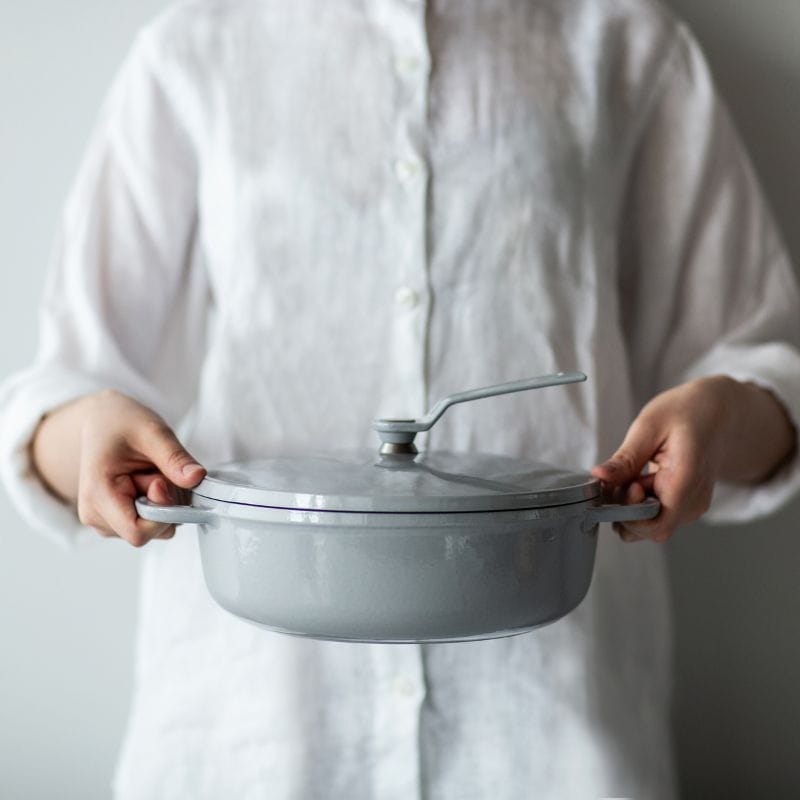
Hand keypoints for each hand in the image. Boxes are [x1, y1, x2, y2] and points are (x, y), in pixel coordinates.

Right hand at [32, 390, 205, 546]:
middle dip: (165, 503)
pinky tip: (148, 480)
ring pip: (155, 529)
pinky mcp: (117, 521)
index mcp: (97, 495)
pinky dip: (161, 504)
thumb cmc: (120, 423)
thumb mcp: (152, 432)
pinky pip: (153, 523)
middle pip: (149, 531)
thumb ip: (175, 458)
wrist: (102, 421)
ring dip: (165, 502)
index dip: (162, 512)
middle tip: (156, 470)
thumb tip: (197, 478)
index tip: (163, 480)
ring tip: (149, 472)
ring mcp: (105, 521)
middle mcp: (95, 515)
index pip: (138, 532)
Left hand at [592, 376, 795, 543]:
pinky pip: (655, 516)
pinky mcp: (685, 506)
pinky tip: (639, 479)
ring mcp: (692, 507)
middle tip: (621, 478)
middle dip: (626, 510)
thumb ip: (625, 458)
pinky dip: (639, 504)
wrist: (719, 414)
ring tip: (632, 475)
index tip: (625, 484)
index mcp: (687, 480)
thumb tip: (599, 477)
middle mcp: (694, 502)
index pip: (657, 524)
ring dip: (631, 507)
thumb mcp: (649, 426)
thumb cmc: (686, 414)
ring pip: (651, 525)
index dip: (631, 512)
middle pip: (651, 529)